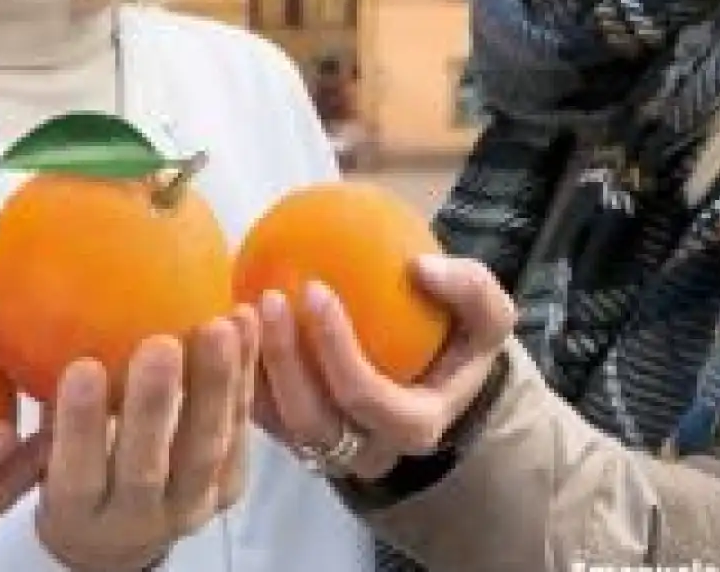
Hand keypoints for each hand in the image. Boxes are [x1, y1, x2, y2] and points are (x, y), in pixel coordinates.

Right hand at [35, 305, 260, 571]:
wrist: (121, 535)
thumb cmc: (72, 469)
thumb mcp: (42, 447)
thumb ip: (44, 397)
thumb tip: (33, 313)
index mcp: (77, 514)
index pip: (78, 476)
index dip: (81, 425)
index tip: (83, 368)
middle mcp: (136, 519)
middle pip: (148, 467)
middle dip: (156, 405)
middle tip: (160, 345)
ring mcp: (189, 505)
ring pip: (206, 450)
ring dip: (215, 386)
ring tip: (218, 327)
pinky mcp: (228, 487)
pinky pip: (240, 432)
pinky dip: (245, 376)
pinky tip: (243, 323)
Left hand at [254, 256, 514, 480]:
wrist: (436, 375)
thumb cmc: (458, 341)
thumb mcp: (488, 317)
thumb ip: (471, 291)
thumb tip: (421, 268)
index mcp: (415, 426)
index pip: (366, 398)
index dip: (336, 351)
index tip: (316, 289)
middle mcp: (367, 450)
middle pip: (312, 421)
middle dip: (284, 360)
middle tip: (269, 297)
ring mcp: (327, 449)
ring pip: (277, 423)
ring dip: (253, 369)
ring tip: (240, 309)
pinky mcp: (294, 435)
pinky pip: (259, 412)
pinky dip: (240, 373)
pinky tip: (231, 324)